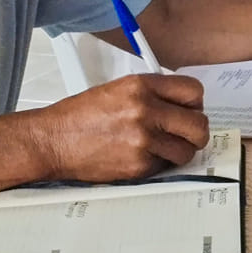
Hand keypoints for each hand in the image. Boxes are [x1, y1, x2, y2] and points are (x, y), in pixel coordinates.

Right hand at [31, 74, 209, 182]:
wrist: (52, 140)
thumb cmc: (80, 116)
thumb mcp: (118, 90)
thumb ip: (152, 94)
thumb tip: (182, 106)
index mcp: (141, 86)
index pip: (194, 91)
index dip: (195, 105)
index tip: (189, 112)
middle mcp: (145, 109)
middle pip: (199, 125)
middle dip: (195, 133)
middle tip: (184, 136)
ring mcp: (142, 139)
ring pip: (187, 151)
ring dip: (178, 152)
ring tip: (159, 148)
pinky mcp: (137, 164)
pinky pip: (165, 166)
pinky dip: (157, 164)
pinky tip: (138, 156)